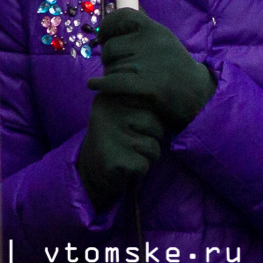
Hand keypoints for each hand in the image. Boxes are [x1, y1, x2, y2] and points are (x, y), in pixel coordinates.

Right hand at [76, 92, 165, 210]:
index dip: (152, 121)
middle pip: (156, 126)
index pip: (153, 103)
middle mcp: (108, 112)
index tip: (134, 126)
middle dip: (152, 139)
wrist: (90, 170)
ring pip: (153, 147)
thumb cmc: (118, 136)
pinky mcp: (111, 159)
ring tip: (128, 154)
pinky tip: (124, 167)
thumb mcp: (126, 109)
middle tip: (131, 143)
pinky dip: (140, 170)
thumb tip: (172, 91)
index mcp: (111, 94)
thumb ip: (144, 97)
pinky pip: (144, 165)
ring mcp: (109, 136)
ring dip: (147, 156)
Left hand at [89, 8, 215, 134]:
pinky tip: (93, 85)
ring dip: (109, 74)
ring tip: (117, 80)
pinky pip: (112, 82)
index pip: (124, 16)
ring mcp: (147, 63)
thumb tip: (118, 20)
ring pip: (111, 67)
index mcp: (155, 30)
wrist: (197, 92)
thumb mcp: (165, 41)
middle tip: (112, 65)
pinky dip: (100, 84)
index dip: (107, 25)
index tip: (102, 37)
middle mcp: (151, 42)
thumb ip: (145, 33)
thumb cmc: (177, 68)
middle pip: (111, 47)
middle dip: (107, 58)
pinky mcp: (145, 84)